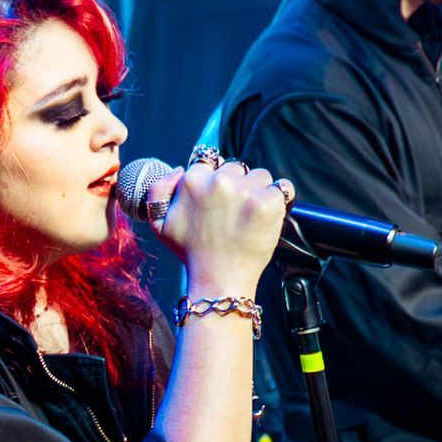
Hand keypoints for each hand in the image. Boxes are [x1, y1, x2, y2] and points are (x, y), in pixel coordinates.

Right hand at [153, 158, 289, 295]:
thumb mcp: (159, 224)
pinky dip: (278, 200)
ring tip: (249, 216)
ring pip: (259, 175)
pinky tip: (265, 217)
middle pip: (236, 167)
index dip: (214, 179)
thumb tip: (179, 168)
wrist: (219, 280)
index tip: (218, 198)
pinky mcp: (269, 203)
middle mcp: (220, 181)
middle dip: (236, 185)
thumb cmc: (191, 253)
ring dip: (258, 191)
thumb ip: (159, 190)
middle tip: (233, 212)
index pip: (208, 161)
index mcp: (193, 180)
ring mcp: (246, 191)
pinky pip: (282, 188)